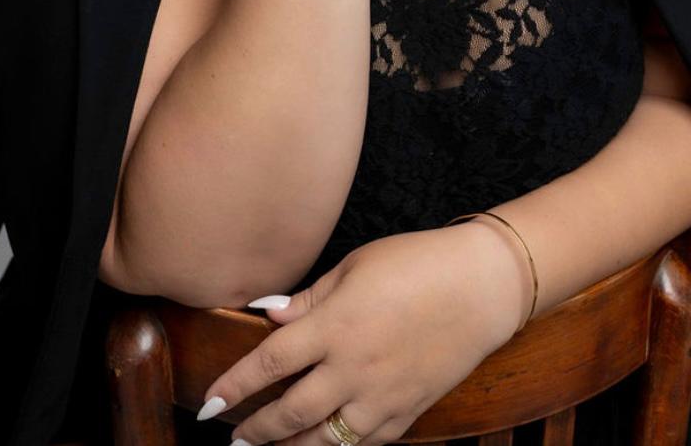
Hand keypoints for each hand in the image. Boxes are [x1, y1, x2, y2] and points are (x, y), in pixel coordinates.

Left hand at [196, 224, 528, 445]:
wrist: (481, 286)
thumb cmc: (416, 262)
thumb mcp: (356, 265)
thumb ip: (310, 298)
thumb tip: (268, 315)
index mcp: (335, 326)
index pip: (269, 364)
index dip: (234, 387)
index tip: (208, 405)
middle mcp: (353, 368)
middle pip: (290, 414)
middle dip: (255, 431)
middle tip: (233, 439)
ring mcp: (382, 397)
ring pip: (324, 442)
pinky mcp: (408, 412)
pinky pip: (364, 444)